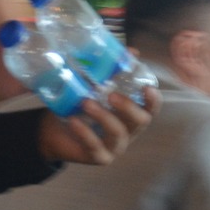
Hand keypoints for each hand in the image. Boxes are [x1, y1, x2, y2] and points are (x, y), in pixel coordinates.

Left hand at [38, 83, 158, 165]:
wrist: (56, 131)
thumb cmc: (80, 106)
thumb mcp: (93, 86)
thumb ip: (111, 71)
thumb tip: (130, 52)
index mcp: (131, 114)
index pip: (151, 108)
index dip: (153, 99)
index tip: (146, 87)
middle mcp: (128, 131)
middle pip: (140, 121)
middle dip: (128, 106)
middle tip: (111, 94)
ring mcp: (115, 146)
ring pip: (117, 133)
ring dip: (103, 116)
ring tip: (85, 102)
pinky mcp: (99, 157)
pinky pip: (94, 145)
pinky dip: (84, 131)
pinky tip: (73, 120)